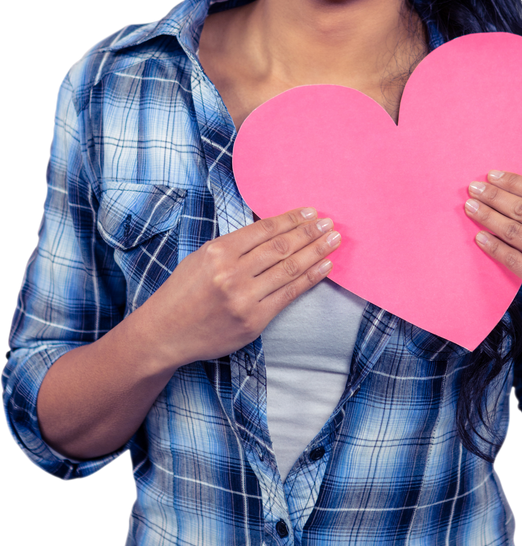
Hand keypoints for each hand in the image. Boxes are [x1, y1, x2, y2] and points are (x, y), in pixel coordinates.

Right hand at [144, 207, 341, 366]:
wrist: (165, 332)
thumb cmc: (183, 292)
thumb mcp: (202, 257)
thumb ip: (234, 246)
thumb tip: (273, 230)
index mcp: (217, 251)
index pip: (264, 230)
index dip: (291, 220)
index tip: (310, 213)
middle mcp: (231, 273)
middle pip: (280, 247)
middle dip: (309, 233)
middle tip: (329, 223)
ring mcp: (243, 298)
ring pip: (289, 269)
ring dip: (316, 252)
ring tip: (333, 240)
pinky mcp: (253, 320)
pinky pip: (288, 294)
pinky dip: (310, 278)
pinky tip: (325, 266)